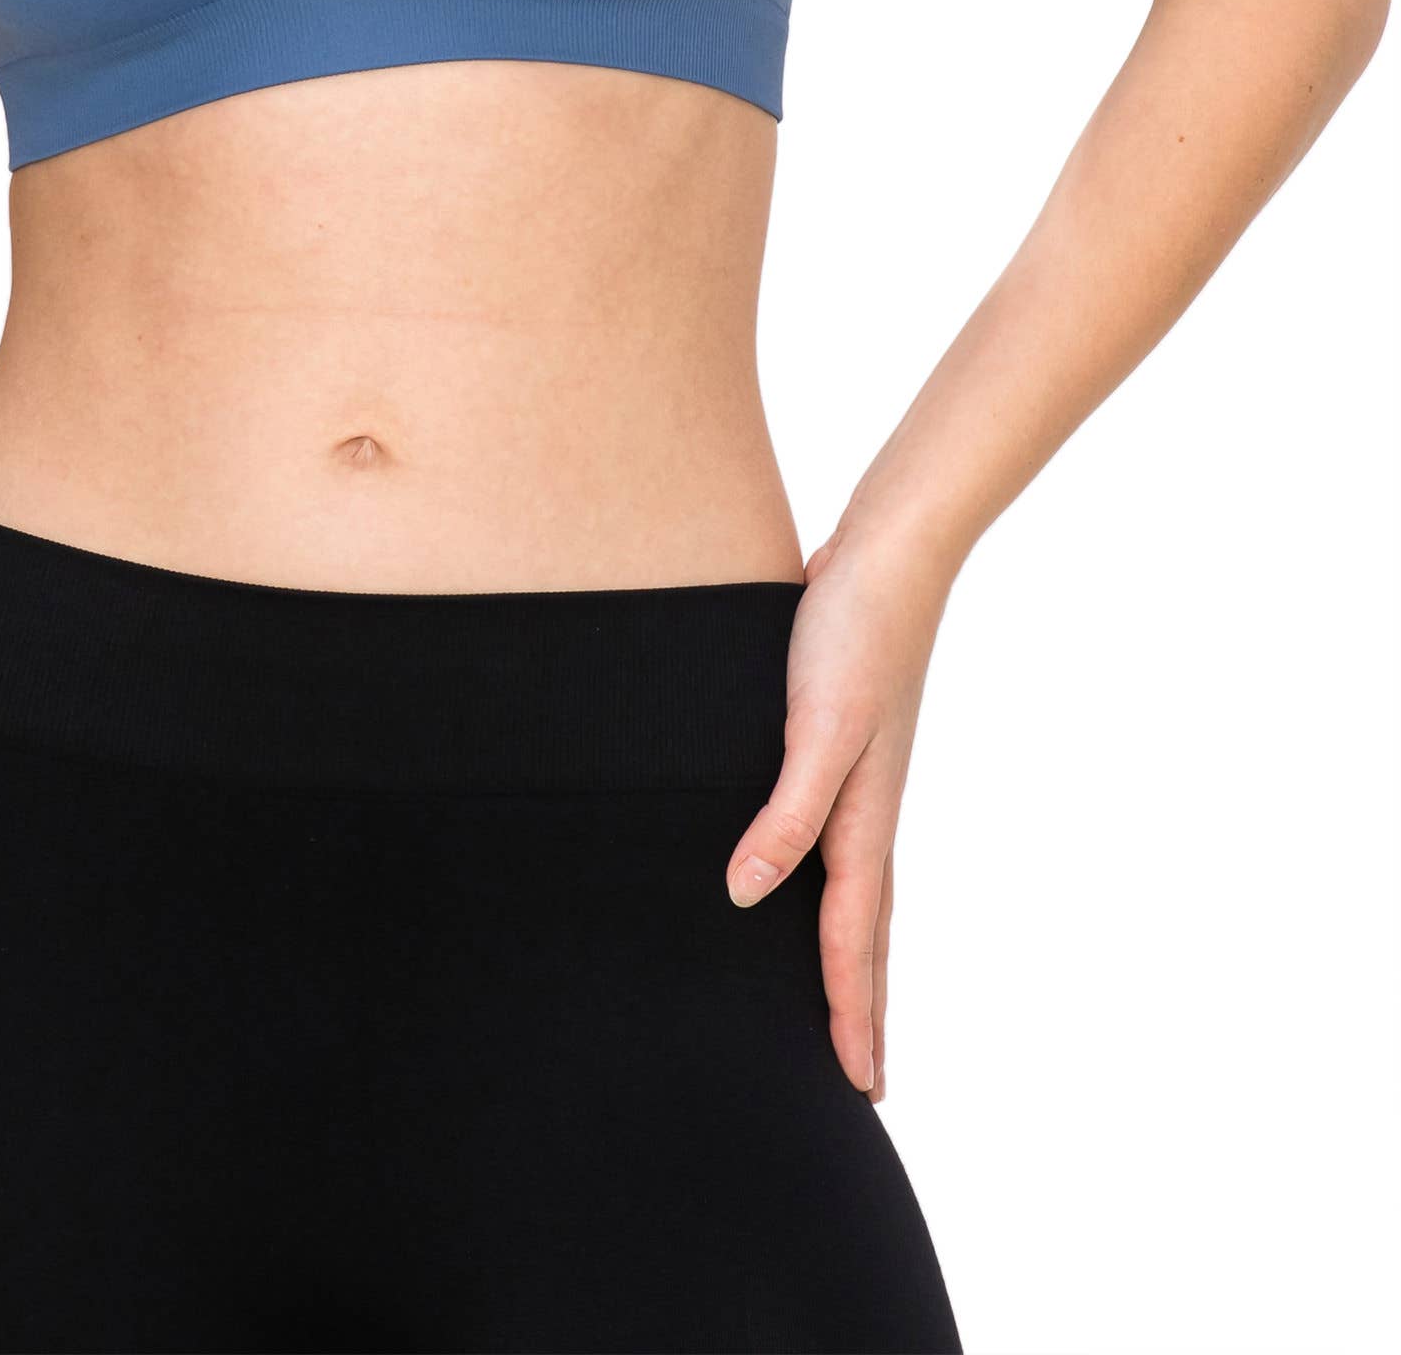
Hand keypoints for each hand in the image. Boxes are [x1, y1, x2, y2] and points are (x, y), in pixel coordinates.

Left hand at [724, 519, 950, 1099]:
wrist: (889, 552)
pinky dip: (831, 879)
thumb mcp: (818, 727)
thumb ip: (788, 812)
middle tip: (866, 1078)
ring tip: (844, 998)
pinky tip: (810, 873)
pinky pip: (836, 837)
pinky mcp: (839, 741)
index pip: (853, 940)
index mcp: (864, 817)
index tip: (857, 1086)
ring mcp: (859, 777)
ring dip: (853, 950)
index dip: (850, 1012)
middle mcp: (867, 808)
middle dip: (865, 1005)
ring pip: (857, 887)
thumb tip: (748, 896)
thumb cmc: (852, 634)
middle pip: (867, 930)